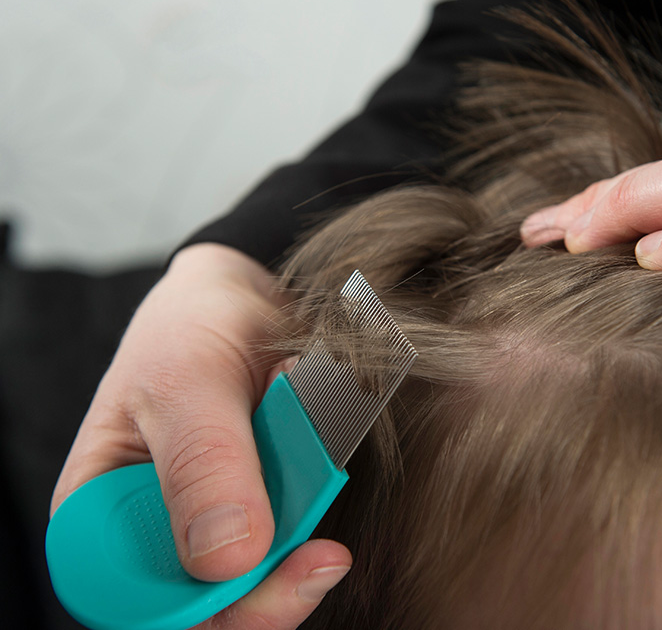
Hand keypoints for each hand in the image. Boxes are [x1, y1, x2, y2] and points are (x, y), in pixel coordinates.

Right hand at [50, 243, 350, 627]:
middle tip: (322, 552)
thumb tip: (226, 556)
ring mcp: (217, 518)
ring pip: (267, 572)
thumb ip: (202, 462)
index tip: (264, 572)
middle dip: (271, 580)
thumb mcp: (186, 380)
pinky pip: (302, 529)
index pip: (138, 601)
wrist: (243, 300)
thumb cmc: (190, 328)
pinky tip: (320, 454)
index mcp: (102, 510)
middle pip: (212, 605)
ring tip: (308, 451)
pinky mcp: (266, 505)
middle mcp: (157, 527)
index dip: (203, 607)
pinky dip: (321, 499)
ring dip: (303, 526)